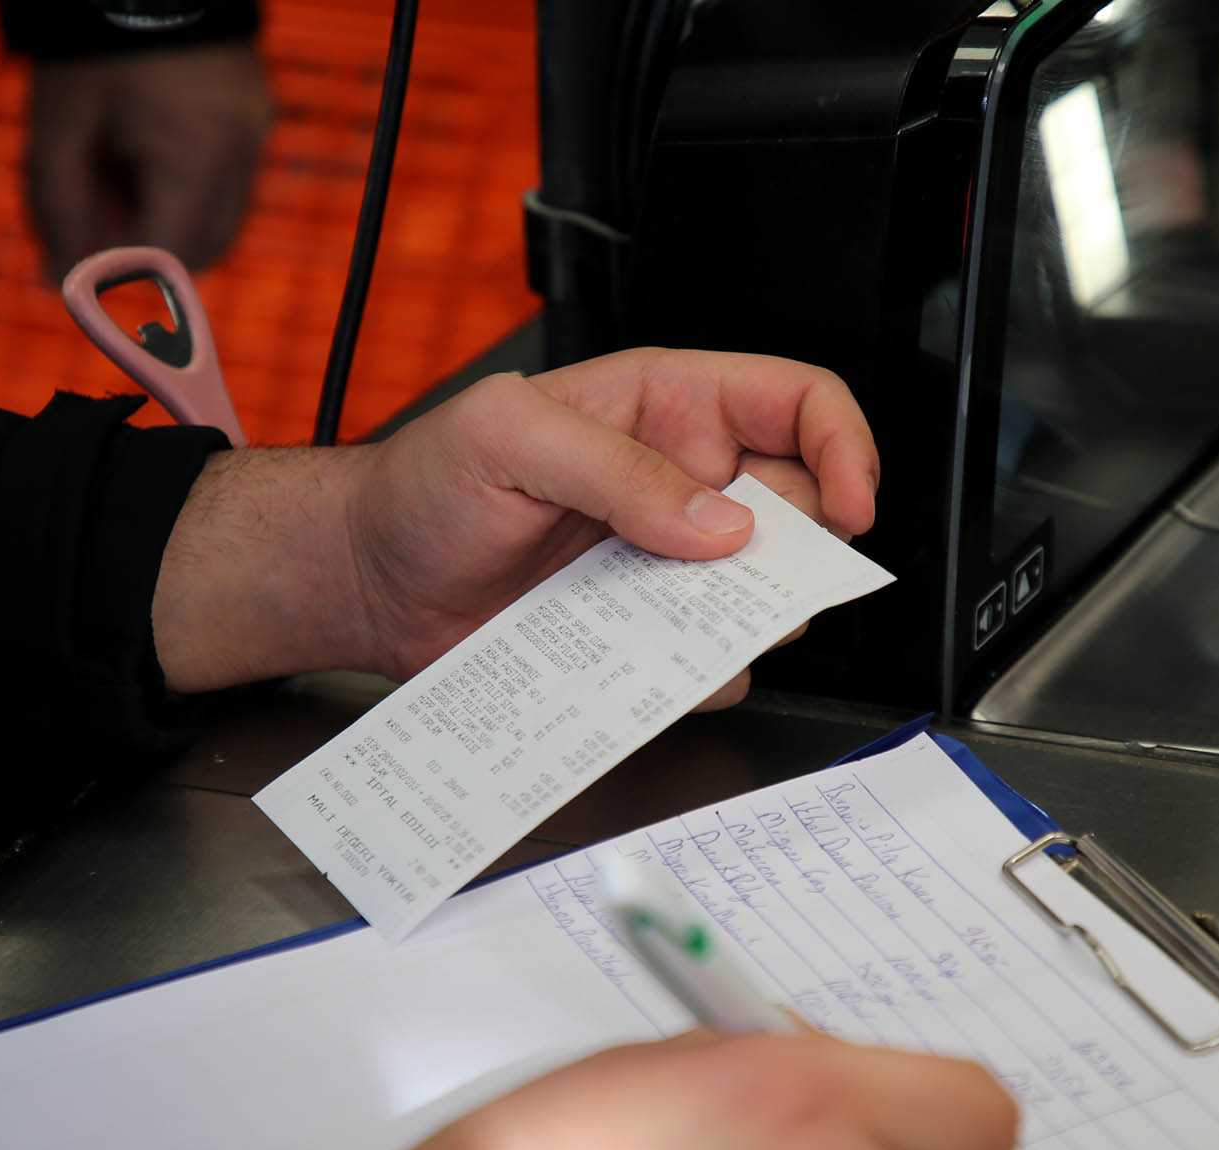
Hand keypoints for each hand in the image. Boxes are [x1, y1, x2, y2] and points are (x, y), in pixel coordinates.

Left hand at [26, 44, 273, 276]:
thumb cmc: (92, 49)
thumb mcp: (59, 128)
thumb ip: (56, 209)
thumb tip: (59, 281)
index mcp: (195, 155)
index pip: (168, 256)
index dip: (121, 273)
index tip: (82, 264)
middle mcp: (241, 152)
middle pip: (204, 250)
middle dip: (149, 252)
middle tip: (95, 213)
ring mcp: (256, 134)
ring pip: (222, 223)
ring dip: (171, 224)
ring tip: (117, 173)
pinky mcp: (256, 119)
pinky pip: (229, 184)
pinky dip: (188, 190)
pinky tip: (144, 152)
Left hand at [151, 349, 880, 701]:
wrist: (370, 583)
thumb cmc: (422, 487)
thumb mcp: (507, 437)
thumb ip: (617, 468)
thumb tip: (718, 521)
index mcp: (666, 408)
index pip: (797, 404)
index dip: (844, 448)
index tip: (849, 509)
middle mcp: (683, 485)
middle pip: (802, 512)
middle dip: (800, 555)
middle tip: (753, 584)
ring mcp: (667, 565)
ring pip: (766, 598)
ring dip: (749, 621)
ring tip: (679, 624)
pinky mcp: (645, 635)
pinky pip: (711, 664)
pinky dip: (698, 676)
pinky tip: (641, 664)